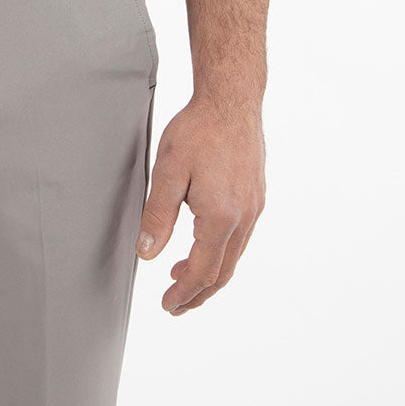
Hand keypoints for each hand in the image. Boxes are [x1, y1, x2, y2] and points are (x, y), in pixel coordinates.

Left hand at [135, 95, 264, 313]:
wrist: (232, 100)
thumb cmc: (198, 130)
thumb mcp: (168, 171)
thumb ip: (158, 215)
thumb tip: (148, 254)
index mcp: (221, 217)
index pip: (203, 271)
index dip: (185, 293)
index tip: (168, 305)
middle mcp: (244, 217)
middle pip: (223, 271)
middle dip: (199, 292)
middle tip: (176, 304)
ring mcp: (254, 207)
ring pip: (234, 255)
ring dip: (210, 272)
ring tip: (183, 276)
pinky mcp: (256, 195)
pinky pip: (240, 237)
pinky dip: (221, 251)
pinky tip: (204, 243)